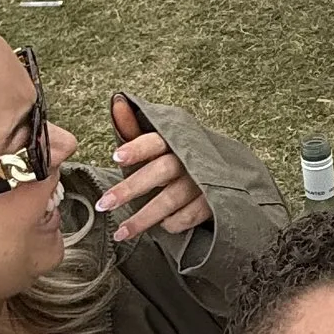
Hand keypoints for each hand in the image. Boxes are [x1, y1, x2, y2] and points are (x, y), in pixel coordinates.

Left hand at [95, 90, 210, 240]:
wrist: (229, 173)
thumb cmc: (179, 156)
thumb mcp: (159, 140)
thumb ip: (135, 126)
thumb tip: (117, 101)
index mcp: (175, 138)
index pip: (155, 140)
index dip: (137, 148)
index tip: (116, 157)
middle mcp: (190, 157)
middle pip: (160, 171)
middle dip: (131, 188)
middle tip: (104, 203)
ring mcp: (204, 180)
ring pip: (171, 199)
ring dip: (145, 218)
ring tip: (121, 232)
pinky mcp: (214, 201)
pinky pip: (190, 216)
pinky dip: (173, 223)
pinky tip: (161, 226)